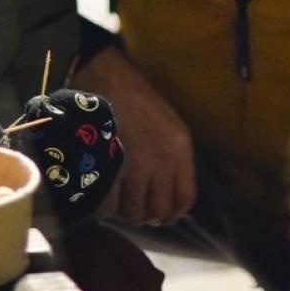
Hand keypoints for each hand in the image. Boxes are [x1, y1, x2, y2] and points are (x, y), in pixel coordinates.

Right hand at [72, 46, 195, 224]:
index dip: (172, 212)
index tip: (160, 213)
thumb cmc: (135, 95)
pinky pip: (113, 203)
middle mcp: (163, 161)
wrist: (104, 75)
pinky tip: (104, 193)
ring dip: (127, 211)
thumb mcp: (169, 123)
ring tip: (119, 200)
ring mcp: (137, 166)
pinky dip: (108, 204)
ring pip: (136, 212)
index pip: (185, 199)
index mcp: (180, 149)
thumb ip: (173, 156)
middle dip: (148, 214)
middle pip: (160, 211)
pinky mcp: (112, 167)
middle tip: (136, 206)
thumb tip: (168, 190)